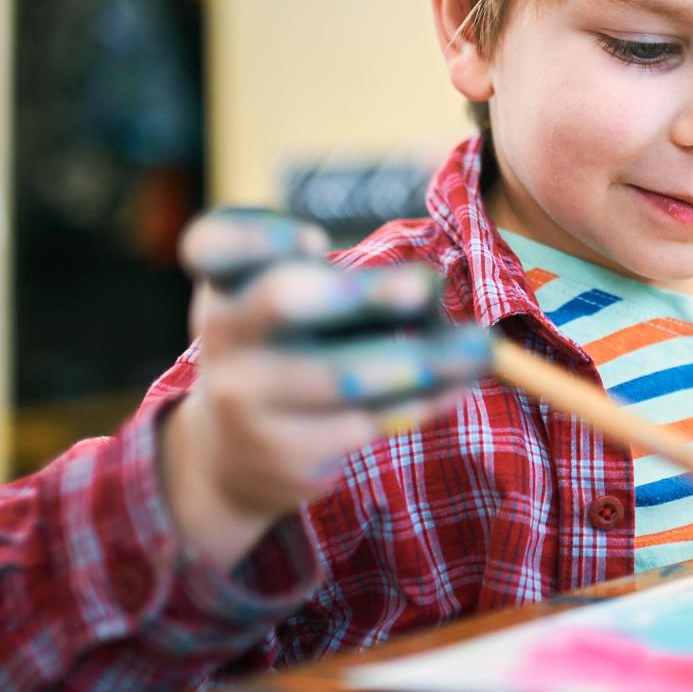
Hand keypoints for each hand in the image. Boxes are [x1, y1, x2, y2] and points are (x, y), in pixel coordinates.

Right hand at [158, 208, 489, 569]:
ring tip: (480, 347)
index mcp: (225, 284)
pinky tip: (457, 384)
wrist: (227, 456)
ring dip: (424, 359)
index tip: (318, 238)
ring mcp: (250, 400)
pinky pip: (368, 421)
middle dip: (361, 292)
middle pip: (284, 299)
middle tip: (428, 283)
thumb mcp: (282, 304)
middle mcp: (225, 337)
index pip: (212, 245)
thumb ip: (335, 282)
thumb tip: (430, 291)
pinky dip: (423, 400)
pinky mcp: (287, 453)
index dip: (259, 234)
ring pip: (344, 376)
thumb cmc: (280, 350)